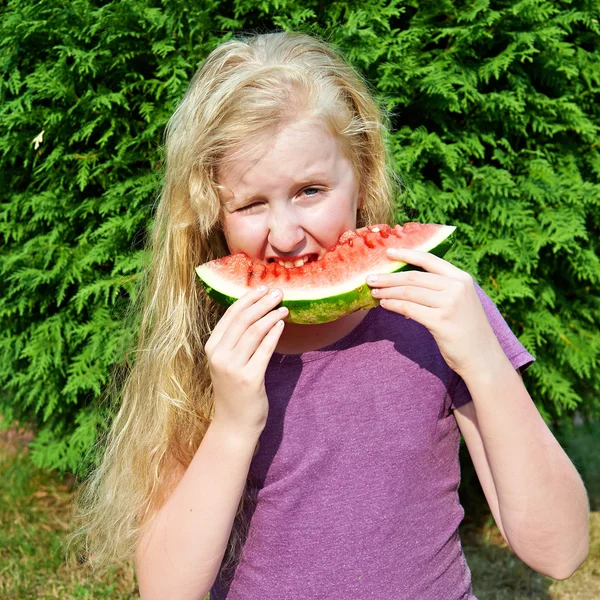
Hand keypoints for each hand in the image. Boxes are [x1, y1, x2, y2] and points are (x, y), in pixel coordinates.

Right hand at [204, 286, 286, 436]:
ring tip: (284, 307)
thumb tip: (256, 312)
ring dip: (272, 315)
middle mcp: (219, 356)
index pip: (231, 315)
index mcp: (212, 348)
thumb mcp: (227, 362)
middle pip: (243, 319)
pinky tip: (282, 324)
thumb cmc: (234, 390)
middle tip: (278, 292)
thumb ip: (236, 340)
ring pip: (255, 331)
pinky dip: (274, 333)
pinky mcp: (250, 379)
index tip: (263, 287)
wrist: (234, 424)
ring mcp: (233, 367)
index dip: (248, 298)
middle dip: (262, 302)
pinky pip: (265, 349)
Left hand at [366, 248, 502, 377]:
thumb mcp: (459, 302)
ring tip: (374, 292)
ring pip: (409, 292)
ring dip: (387, 292)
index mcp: (461, 278)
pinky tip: (384, 305)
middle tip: (370, 278)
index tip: (388, 252)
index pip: (429, 259)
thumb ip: (439, 289)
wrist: (482, 357)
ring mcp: (449, 304)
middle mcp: (457, 287)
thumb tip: (404, 284)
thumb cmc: (467, 330)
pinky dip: (393, 305)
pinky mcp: (440, 321)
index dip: (406, 254)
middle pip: (414, 276)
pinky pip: (409, 308)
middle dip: (389, 277)